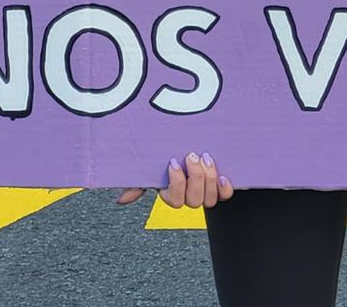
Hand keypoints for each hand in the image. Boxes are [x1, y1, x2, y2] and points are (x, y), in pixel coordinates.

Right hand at [115, 152, 232, 209]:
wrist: (193, 146)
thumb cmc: (166, 159)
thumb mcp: (151, 170)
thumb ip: (137, 184)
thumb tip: (121, 200)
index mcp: (173, 194)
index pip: (175, 200)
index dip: (176, 183)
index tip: (172, 162)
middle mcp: (190, 197)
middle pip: (195, 201)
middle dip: (195, 177)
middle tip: (192, 156)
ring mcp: (207, 193)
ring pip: (209, 199)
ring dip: (208, 178)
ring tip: (205, 157)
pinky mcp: (220, 186)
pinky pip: (225, 196)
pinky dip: (225, 188)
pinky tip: (222, 175)